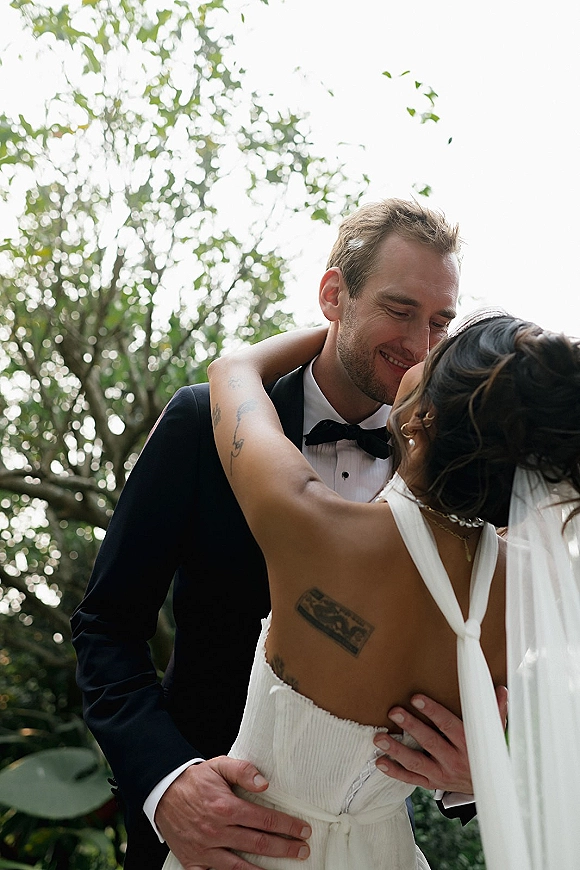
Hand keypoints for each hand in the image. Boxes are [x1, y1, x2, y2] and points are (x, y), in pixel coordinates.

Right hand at [155, 756, 310, 869]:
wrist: (162, 792)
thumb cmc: (195, 780)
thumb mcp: (219, 766)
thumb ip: (243, 770)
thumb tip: (265, 783)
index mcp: (226, 807)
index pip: (265, 819)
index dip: (287, 825)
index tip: (303, 830)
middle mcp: (216, 831)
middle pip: (258, 844)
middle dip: (285, 848)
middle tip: (302, 850)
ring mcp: (204, 850)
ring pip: (240, 867)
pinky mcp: (193, 861)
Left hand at [373, 687, 507, 793]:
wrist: (490, 788)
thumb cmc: (488, 753)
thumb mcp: (494, 733)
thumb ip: (496, 710)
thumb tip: (501, 688)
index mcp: (469, 744)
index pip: (448, 725)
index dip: (432, 711)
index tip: (416, 698)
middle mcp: (454, 760)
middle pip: (430, 741)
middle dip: (411, 726)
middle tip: (394, 712)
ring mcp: (442, 774)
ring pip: (416, 762)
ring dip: (396, 750)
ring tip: (379, 738)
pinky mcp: (432, 783)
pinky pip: (411, 779)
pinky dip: (394, 772)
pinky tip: (380, 762)